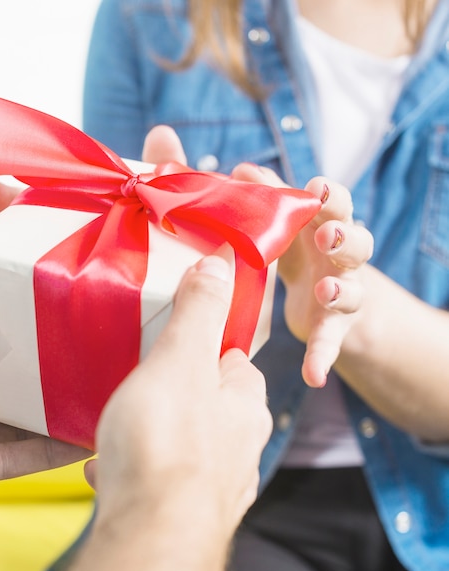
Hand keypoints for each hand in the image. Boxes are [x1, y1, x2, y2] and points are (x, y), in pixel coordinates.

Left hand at [0, 189, 90, 510]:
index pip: (10, 351)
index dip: (46, 340)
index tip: (86, 320)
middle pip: (25, 393)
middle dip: (65, 382)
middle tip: (113, 362)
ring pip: (27, 430)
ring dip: (67, 420)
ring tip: (113, 400)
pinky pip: (12, 463)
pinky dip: (49, 456)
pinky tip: (85, 440)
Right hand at [91, 250, 272, 536]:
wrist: (151, 536)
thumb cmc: (167, 443)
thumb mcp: (180, 359)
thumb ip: (200, 312)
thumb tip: (221, 263)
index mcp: (246, 406)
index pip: (236, 363)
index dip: (209, 346)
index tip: (181, 337)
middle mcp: (241, 449)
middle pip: (210, 405)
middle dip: (178, 392)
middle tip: (142, 378)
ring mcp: (215, 487)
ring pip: (183, 446)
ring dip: (154, 433)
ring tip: (121, 422)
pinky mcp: (185, 516)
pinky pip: (158, 482)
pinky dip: (135, 470)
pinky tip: (106, 468)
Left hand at [231, 164, 373, 386]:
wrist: (320, 295)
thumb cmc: (297, 248)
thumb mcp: (285, 223)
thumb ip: (266, 196)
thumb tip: (240, 169)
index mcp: (327, 226)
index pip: (339, 206)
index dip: (332, 197)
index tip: (316, 188)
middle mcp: (341, 258)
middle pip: (357, 243)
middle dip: (344, 237)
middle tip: (326, 235)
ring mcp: (341, 294)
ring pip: (352, 291)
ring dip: (340, 291)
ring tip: (325, 291)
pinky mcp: (332, 327)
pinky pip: (330, 342)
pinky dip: (322, 357)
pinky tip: (313, 375)